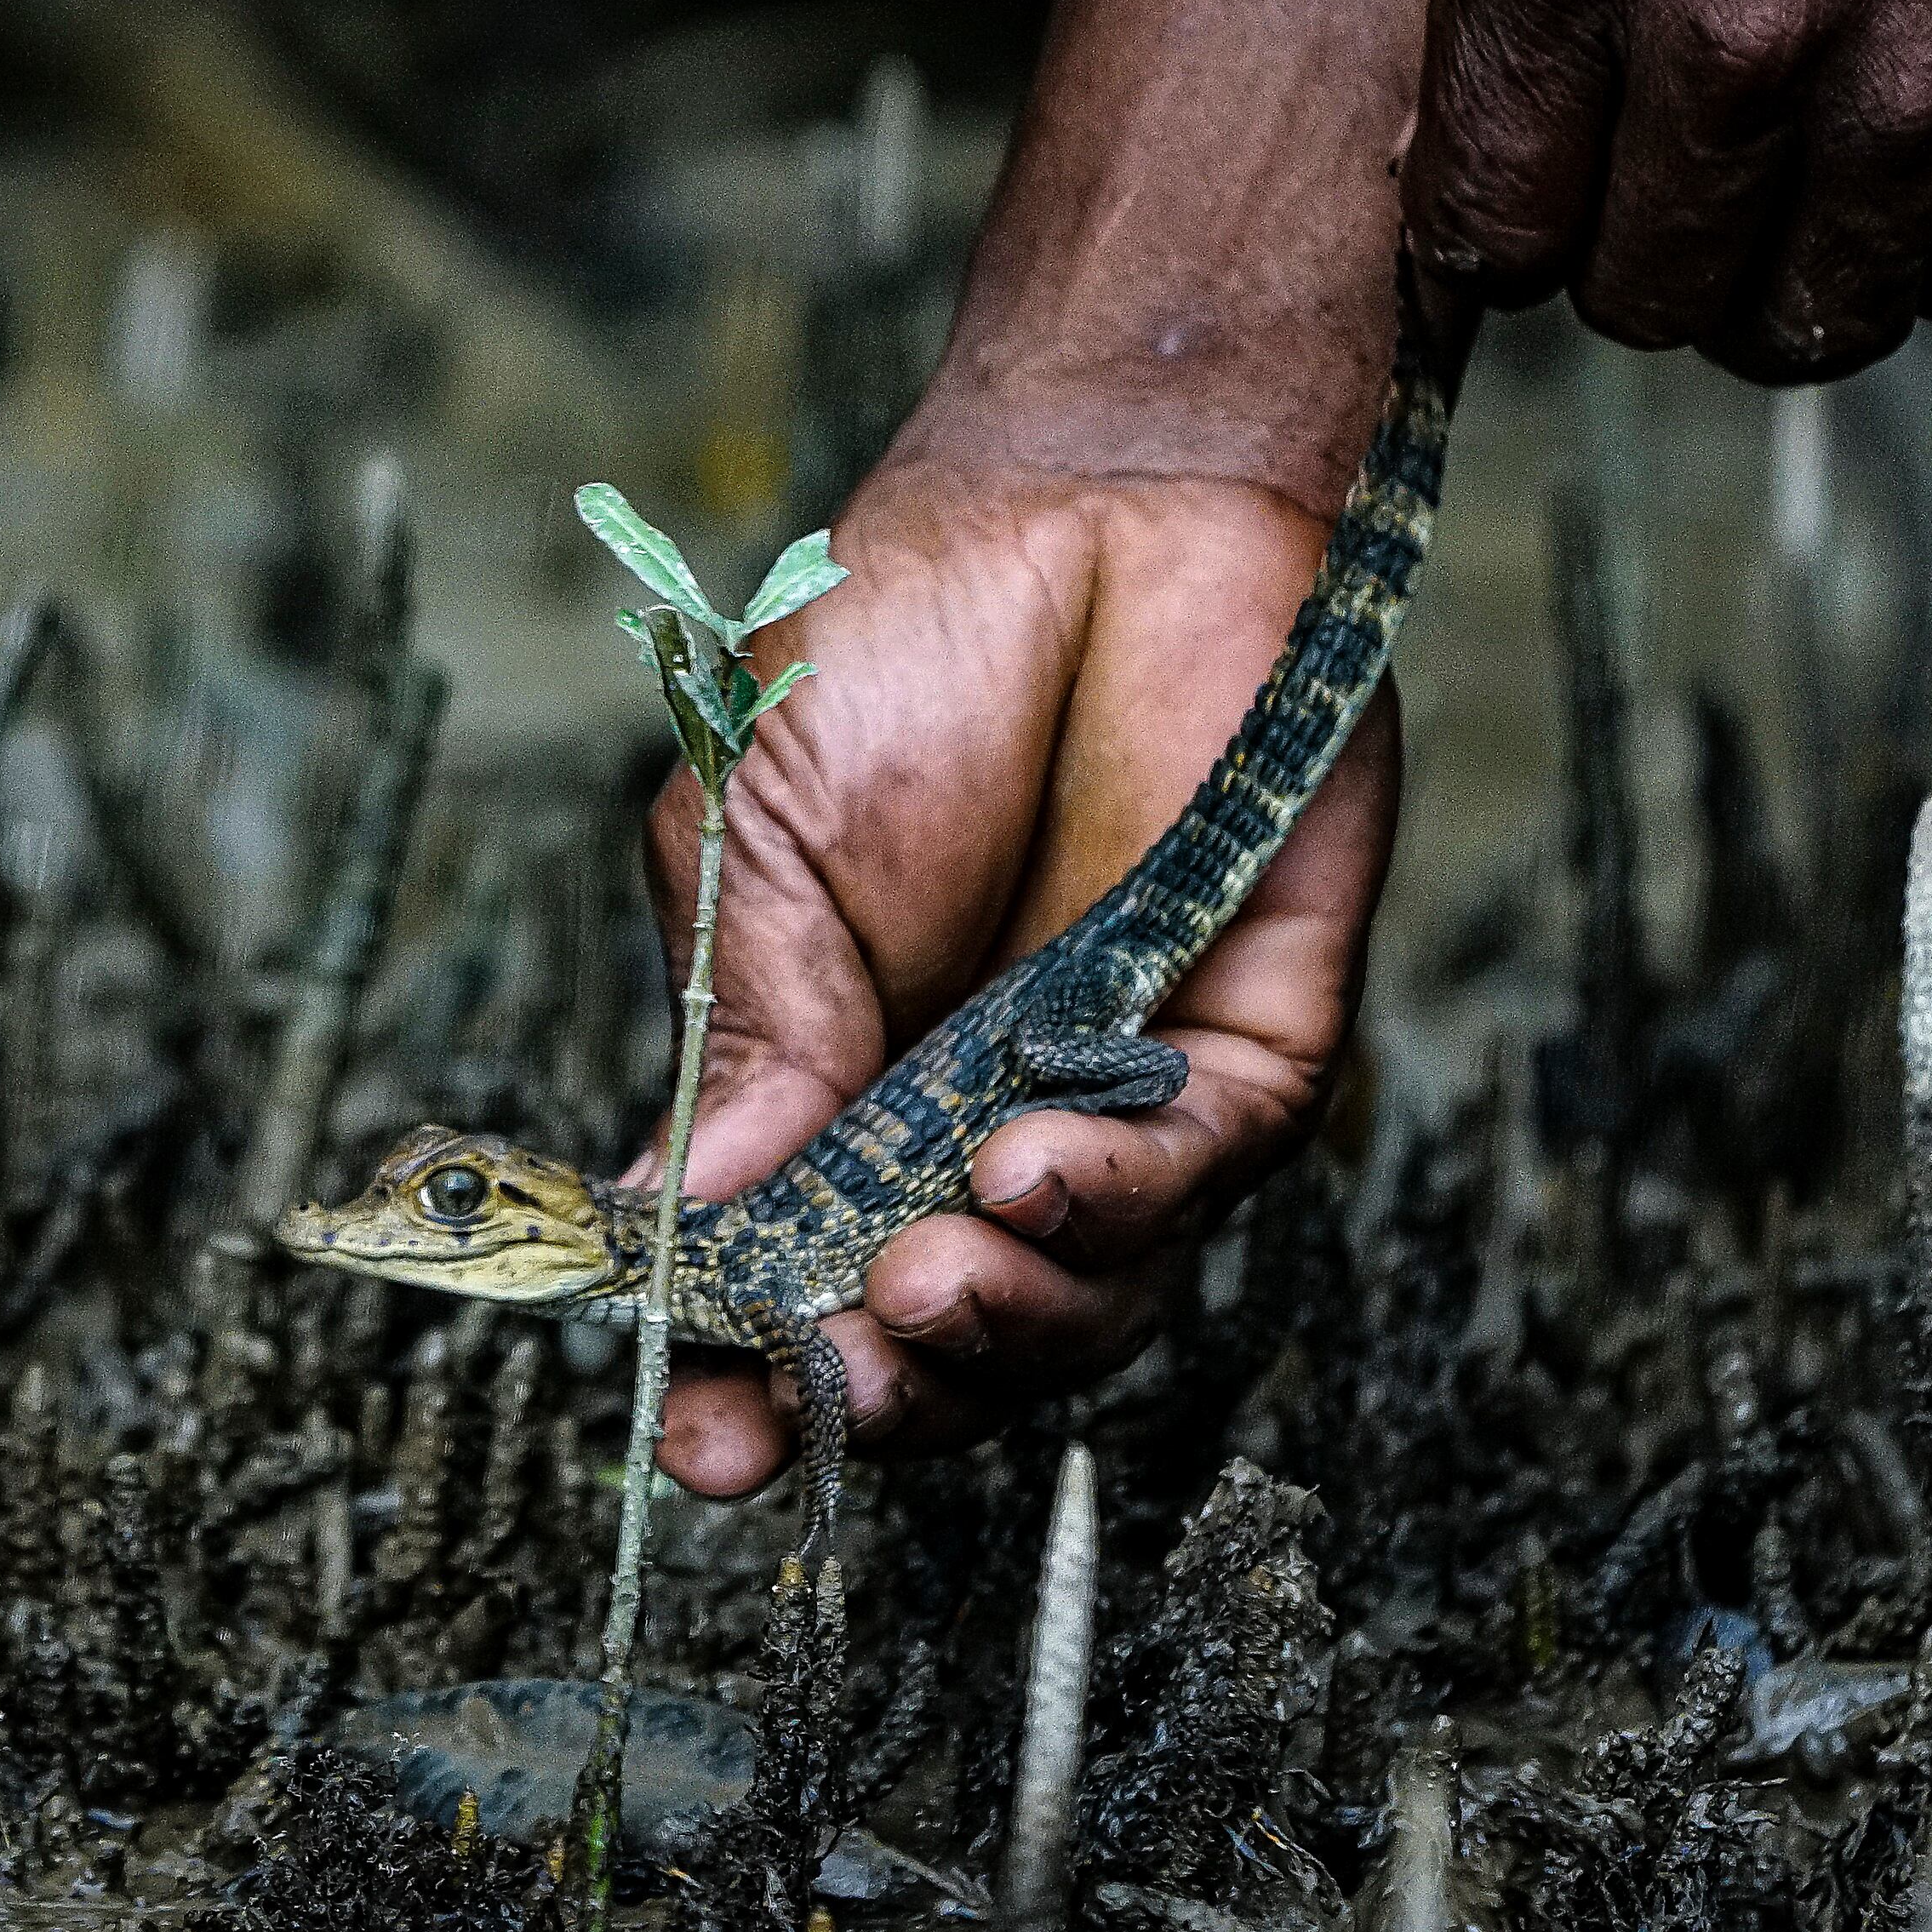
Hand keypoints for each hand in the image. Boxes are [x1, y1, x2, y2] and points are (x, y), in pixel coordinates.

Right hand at [637, 447, 1396, 1497]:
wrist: (1089, 493)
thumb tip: (676, 1226)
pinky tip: (1027, 1176)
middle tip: (827, 1384)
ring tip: (923, 1284)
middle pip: (952, 1341)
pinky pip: (1203, 1181)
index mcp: (843, 1092)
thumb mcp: (757, 840)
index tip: (699, 1438)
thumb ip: (743, 1031)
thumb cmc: (903, 644)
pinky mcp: (1255, 1044)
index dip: (754, 1379)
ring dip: (1003, 1325)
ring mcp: (1121, 1098)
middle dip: (885, 1392)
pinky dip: (1114, 1205)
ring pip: (1085, 1301)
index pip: (801, 1283)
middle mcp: (981, 1122)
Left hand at [1403, 0, 1931, 381]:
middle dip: (1641, 254)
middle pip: (1643, 299)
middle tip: (1675, 179)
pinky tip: (1924, 158)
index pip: (1487, 229)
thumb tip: (1472, 141)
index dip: (1502, 231)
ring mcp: (1928, 82)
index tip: (1530, 210)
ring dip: (1789, 274)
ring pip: (1808, 323)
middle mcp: (1749, 28)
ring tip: (1800, 181)